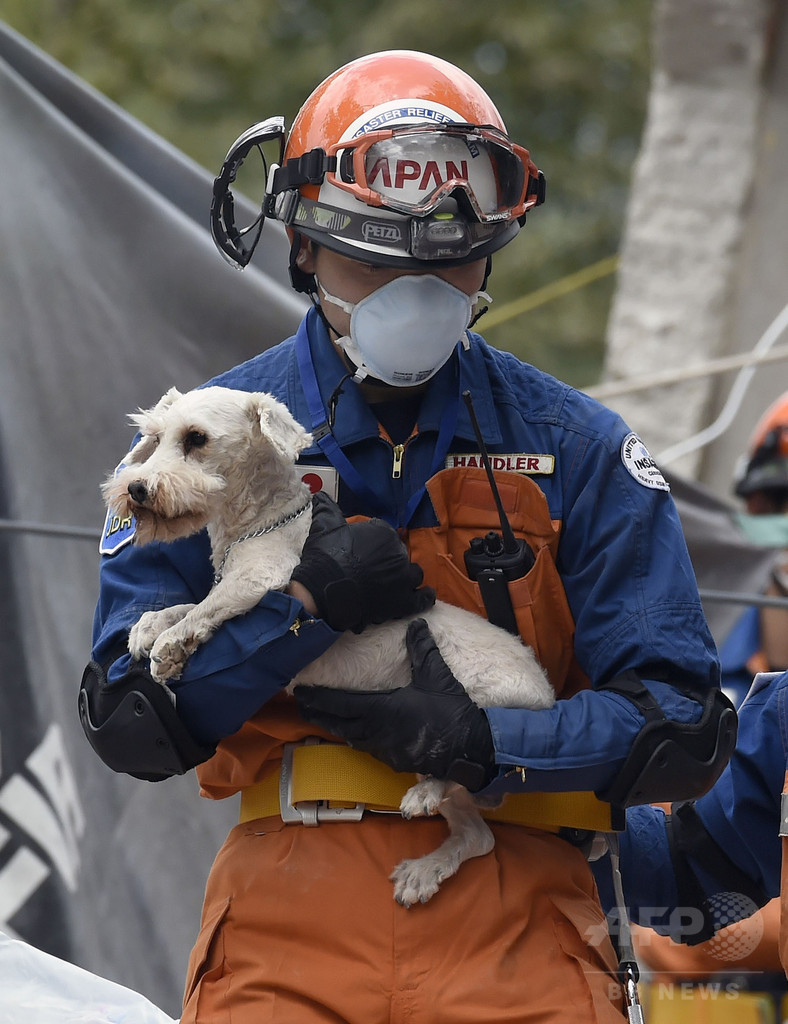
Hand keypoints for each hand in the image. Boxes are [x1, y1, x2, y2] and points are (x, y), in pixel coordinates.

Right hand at [290, 492, 434, 632]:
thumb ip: (327, 510)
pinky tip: (424, 595)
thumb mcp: (325, 527)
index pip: (384, 533)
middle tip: (375, 569)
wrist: (324, 590)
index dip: (374, 541)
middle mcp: (398, 554)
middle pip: (399, 554)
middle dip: (390, 559)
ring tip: (397, 581)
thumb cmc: (325, 557)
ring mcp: (404, 578)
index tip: (364, 549)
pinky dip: (424, 597)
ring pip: (414, 574)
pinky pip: (422, 598)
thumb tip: (320, 495)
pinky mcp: (404, 602)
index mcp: (383, 533)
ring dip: (407, 576)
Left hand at [294, 618, 495, 790]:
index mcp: (383, 709)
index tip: (301, 694)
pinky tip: (355, 733)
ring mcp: (386, 748)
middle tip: (301, 705)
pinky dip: (356, 738)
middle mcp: (378, 731)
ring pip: (351, 738)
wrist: (471, 748)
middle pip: (339, 724)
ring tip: (323, 717)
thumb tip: (417, 623)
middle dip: (319, 714)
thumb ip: (422, 649)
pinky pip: (368, 748)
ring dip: (335, 727)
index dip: (319, 699)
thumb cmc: (452, 711)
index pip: (341, 704)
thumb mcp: (437, 676)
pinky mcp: (395, 760)